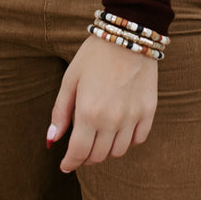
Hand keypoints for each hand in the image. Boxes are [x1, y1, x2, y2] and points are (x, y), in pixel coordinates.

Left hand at [47, 35, 157, 170]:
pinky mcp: (148, 111)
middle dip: (86, 156)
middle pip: (98, 156)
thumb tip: (51, 140)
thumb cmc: (94, 54)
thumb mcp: (71, 78)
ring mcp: (132, 117)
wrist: (128, 34)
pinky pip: (138, 139)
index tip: (65, 165)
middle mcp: (111, 120)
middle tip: (81, 147)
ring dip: (106, 149)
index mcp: (88, 112)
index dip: (70, 163)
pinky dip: (127, 141)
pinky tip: (120, 129)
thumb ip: (60, 111)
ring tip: (100, 136)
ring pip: (118, 152)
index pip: (78, 153)